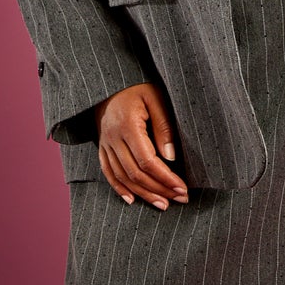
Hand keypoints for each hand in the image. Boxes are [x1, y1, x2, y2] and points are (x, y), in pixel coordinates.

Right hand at [95, 82, 188, 209]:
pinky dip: (119, 188)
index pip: (147, 161)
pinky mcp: (101, 145)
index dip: (165, 178)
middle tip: (180, 199)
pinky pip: (108, 172)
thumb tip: (170, 157)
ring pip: (122, 177)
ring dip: (143, 194)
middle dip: (159, 189)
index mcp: (128, 125)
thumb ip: (164, 126)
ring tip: (163, 204)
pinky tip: (132, 200)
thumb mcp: (156, 97)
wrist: (111, 81)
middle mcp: (113, 137)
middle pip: (135, 173)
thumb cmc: (138, 86)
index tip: (182, 188)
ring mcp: (105, 143)